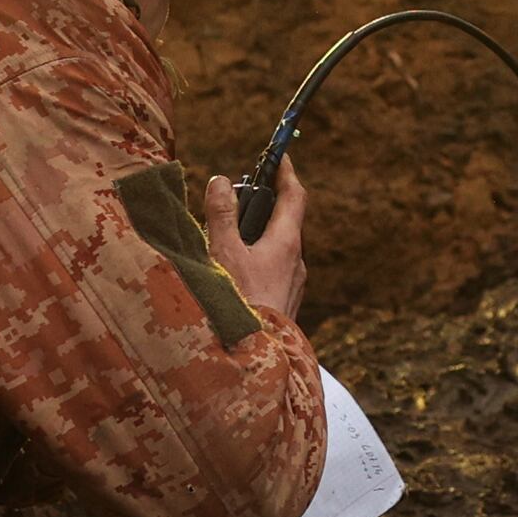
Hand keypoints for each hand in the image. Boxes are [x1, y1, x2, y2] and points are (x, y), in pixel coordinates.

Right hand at [208, 165, 310, 327]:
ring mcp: (292, 286)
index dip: (285, 172)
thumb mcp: (222, 253)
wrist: (254, 361)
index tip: (278, 156)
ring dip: (255, 236)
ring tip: (224, 238)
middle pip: (284, 222)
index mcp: (286, 243)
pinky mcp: (284, 305)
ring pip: (276, 249)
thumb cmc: (239, 304)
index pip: (294, 196)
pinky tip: (231, 275)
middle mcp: (296, 262)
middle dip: (262, 205)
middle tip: (236, 197)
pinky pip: (272, 271)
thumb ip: (221, 215)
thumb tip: (220, 181)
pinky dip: (254, 260)